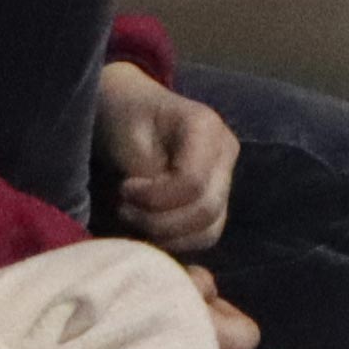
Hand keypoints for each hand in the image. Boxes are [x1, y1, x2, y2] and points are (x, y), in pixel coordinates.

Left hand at [94, 58, 239, 253]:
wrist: (128, 109)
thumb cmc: (124, 117)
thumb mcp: (128, 138)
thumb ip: (147, 174)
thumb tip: (155, 214)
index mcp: (206, 127)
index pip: (193, 182)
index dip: (155, 198)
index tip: (123, 190)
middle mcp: (226, 152)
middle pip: (206, 210)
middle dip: (159, 221)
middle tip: (123, 210)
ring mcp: (225, 177)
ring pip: (210, 229)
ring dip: (167, 235)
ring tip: (133, 218)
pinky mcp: (217, 198)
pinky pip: (205, 234)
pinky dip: (175, 240)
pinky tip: (147, 226)